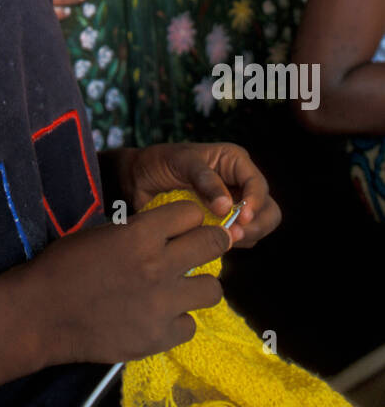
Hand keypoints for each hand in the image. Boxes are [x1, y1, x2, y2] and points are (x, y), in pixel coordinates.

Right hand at [29, 200, 230, 366]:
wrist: (42, 313)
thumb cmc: (64, 266)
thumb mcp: (102, 234)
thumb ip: (139, 232)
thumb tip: (168, 233)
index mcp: (141, 234)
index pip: (192, 213)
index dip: (188, 218)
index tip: (183, 226)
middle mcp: (159, 266)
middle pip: (213, 244)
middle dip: (211, 242)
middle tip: (200, 250)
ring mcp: (162, 304)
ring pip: (213, 289)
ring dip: (198, 286)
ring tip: (180, 289)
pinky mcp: (160, 338)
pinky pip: (190, 325)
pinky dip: (177, 321)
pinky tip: (158, 318)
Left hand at [121, 142, 280, 247]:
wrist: (137, 180)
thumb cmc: (159, 162)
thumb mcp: (181, 162)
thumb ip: (204, 180)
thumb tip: (226, 207)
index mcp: (235, 162)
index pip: (258, 185)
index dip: (255, 202)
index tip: (241, 218)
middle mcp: (239, 184)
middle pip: (268, 210)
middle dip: (257, 224)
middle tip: (235, 235)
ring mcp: (233, 207)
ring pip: (257, 228)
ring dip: (246, 237)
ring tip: (225, 242)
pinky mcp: (222, 224)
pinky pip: (239, 239)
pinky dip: (232, 244)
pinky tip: (214, 244)